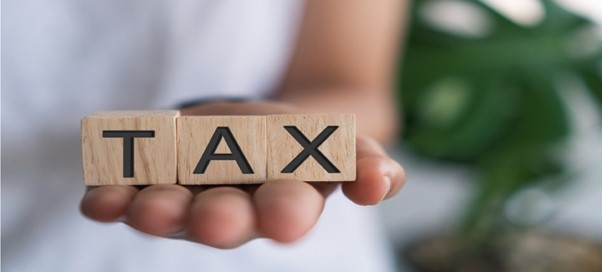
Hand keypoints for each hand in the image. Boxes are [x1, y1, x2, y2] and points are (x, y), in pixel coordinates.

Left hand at [80, 101, 405, 247]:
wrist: (245, 131)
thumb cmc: (293, 143)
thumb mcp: (333, 141)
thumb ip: (360, 161)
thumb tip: (385, 182)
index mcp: (282, 200)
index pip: (289, 208)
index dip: (287, 212)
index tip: (286, 216)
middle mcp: (234, 209)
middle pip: (228, 218)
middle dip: (222, 220)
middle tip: (214, 222)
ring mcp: (189, 200)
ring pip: (173, 210)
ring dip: (159, 212)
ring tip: (147, 211)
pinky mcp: (149, 185)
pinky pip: (126, 194)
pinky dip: (112, 198)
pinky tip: (100, 201)